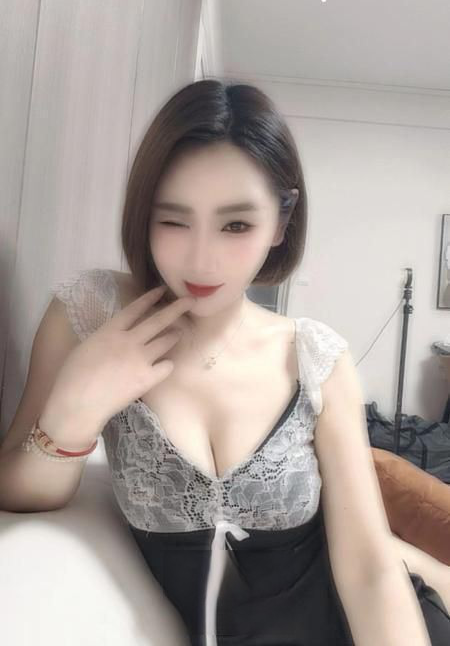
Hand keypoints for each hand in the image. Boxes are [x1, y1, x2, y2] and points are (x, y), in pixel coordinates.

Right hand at [45, 285, 195, 436]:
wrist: (78, 403)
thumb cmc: (73, 376)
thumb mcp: (87, 346)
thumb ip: (106, 338)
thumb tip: (117, 337)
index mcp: (111, 331)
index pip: (135, 309)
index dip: (150, 298)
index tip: (162, 290)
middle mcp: (129, 341)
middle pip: (158, 320)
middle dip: (176, 308)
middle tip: (190, 301)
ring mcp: (141, 359)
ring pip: (167, 341)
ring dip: (175, 335)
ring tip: (179, 333)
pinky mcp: (148, 378)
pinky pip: (167, 366)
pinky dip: (168, 364)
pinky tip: (166, 364)